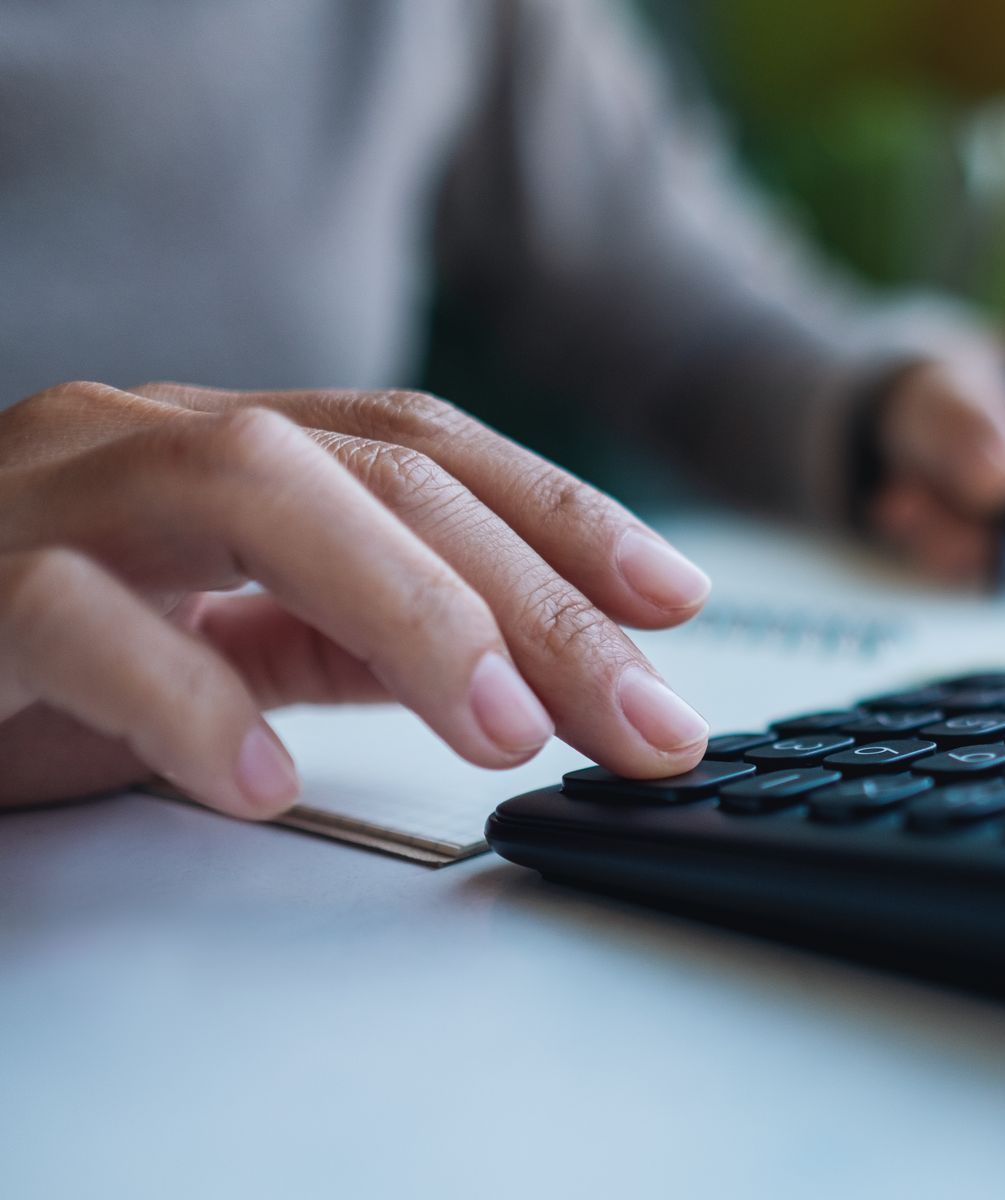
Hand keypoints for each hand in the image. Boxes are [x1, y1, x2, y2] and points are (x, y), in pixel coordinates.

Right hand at [0, 382, 712, 818]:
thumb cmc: (32, 643)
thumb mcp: (226, 637)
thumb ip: (350, 634)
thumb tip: (525, 670)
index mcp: (234, 448)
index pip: (429, 446)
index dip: (564, 513)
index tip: (676, 604)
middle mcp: (157, 443)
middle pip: (384, 473)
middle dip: (535, 596)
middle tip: (641, 715)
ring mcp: (57, 499)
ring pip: (257, 496)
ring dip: (411, 614)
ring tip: (505, 729)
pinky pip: (81, 623)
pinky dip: (188, 701)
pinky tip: (268, 775)